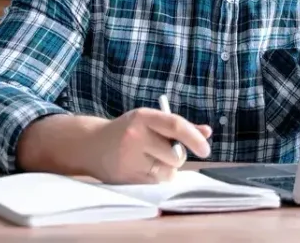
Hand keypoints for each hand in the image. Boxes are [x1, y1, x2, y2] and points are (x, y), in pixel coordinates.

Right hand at [83, 108, 212, 183]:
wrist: (91, 145)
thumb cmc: (128, 131)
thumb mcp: (149, 121)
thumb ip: (178, 127)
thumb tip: (207, 132)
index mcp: (143, 117)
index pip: (175, 125)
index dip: (194, 138)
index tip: (206, 150)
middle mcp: (135, 136)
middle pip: (175, 155)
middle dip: (177, 157)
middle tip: (165, 151)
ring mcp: (130, 158)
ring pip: (168, 172)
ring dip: (167, 170)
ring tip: (151, 161)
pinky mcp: (127, 177)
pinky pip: (156, 183)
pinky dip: (155, 178)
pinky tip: (141, 169)